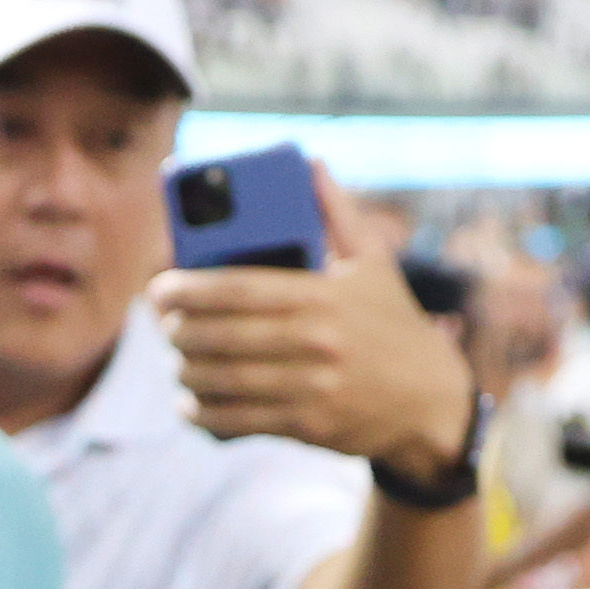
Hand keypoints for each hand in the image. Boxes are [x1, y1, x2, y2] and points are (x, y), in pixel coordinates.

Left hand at [150, 171, 475, 489]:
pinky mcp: (307, 425)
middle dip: (177, 330)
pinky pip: (237, 420)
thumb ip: (337, 213)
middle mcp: (315, 341)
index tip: (160, 288)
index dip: (186, 288)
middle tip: (162, 323)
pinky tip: (190, 402)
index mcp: (322, 295)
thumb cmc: (392, 323)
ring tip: (177, 359)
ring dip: (185, 371)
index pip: (235, 288)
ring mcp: (311, 387)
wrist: (430, 399)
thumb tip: (310, 163)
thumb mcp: (374, 263)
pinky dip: (203, 413)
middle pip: (220, 335)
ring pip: (222, 380)